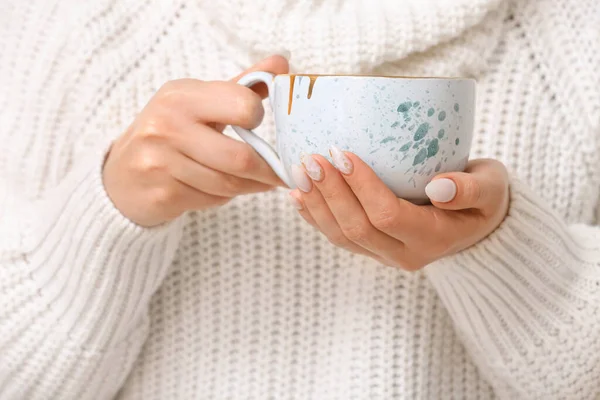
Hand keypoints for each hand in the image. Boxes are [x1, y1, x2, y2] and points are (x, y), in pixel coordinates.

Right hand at [103, 55, 288, 226]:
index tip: (260, 125)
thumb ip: (242, 85)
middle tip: (283, 172)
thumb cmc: (169, 132)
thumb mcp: (199, 102)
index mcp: (181, 96)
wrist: (121, 176)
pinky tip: (224, 190)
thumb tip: (282, 63)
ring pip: (228, 184)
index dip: (257, 117)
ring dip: (251, 186)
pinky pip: (212, 199)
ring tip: (260, 182)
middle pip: (239, 157)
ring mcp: (161, 162)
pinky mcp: (162, 194)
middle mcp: (167, 126)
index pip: (242, 105)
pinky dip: (225, 197)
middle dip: (267, 169)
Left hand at [288, 149, 509, 269]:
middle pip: (356, 229)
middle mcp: (405, 254)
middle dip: (330, 194)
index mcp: (432, 239)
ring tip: (298, 172)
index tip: (342, 152)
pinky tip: (296, 194)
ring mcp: (384, 255)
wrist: (476, 222)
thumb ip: (471, 189)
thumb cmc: (485, 196)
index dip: (361, 186)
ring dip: (316, 205)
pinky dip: (314, 216)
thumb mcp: (491, 187)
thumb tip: (440, 188)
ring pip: (341, 237)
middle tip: (312, 158)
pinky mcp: (371, 249)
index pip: (388, 216)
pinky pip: (337, 237)